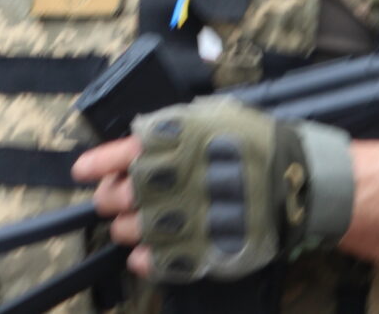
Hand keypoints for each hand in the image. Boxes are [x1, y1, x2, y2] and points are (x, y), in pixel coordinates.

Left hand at [73, 98, 354, 283]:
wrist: (296, 179)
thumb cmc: (249, 142)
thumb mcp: (207, 117)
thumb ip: (168, 128)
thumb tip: (133, 141)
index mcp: (175, 141)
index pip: (122, 153)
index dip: (97, 164)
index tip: (82, 172)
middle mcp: (176, 178)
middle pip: (121, 194)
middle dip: (109, 198)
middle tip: (110, 200)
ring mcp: (189, 216)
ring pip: (134, 229)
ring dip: (125, 228)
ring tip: (130, 225)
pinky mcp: (205, 249)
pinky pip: (162, 261)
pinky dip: (146, 260)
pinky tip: (142, 254)